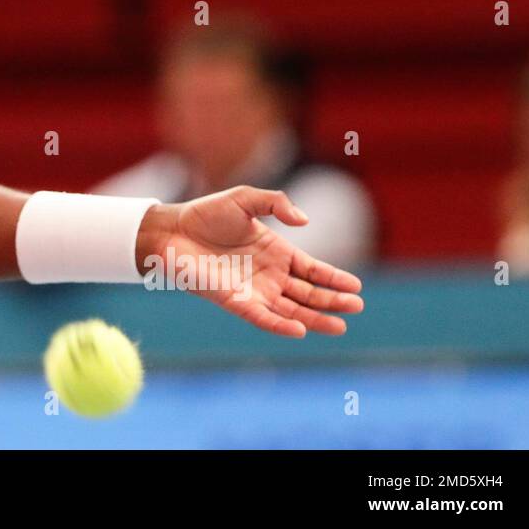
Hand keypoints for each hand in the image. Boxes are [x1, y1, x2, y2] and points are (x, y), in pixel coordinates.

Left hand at [135, 186, 363, 337]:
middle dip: (332, 302)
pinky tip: (299, 330)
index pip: (312, 270)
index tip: (356, 287)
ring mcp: (253, 290)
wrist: (172, 229)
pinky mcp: (234, 301)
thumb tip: (305, 221)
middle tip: (356, 307)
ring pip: (291, 311)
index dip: (334, 279)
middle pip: (308, 294)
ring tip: (340, 326)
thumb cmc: (207, 213)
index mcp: (277, 252)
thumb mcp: (246, 198)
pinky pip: (261, 317)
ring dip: (315, 319)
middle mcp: (269, 275)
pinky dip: (279, 325)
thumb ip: (277, 203)